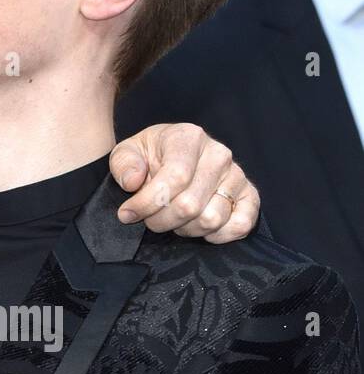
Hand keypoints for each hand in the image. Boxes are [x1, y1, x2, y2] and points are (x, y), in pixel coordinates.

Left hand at [109, 123, 258, 242]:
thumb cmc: (148, 156)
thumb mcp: (126, 153)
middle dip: (161, 220)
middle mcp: (218, 154)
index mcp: (188, 137)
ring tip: (171, 219)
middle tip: (148, 219)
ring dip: (184, 229)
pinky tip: (197, 228)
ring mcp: (237, 175)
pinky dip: (218, 236)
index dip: (148, 202)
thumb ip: (123, 164)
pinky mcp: (249, 195)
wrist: (169, 157)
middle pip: (190, 204)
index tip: (127, 213)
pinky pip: (241, 225)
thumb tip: (133, 182)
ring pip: (211, 219)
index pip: (175, 177)